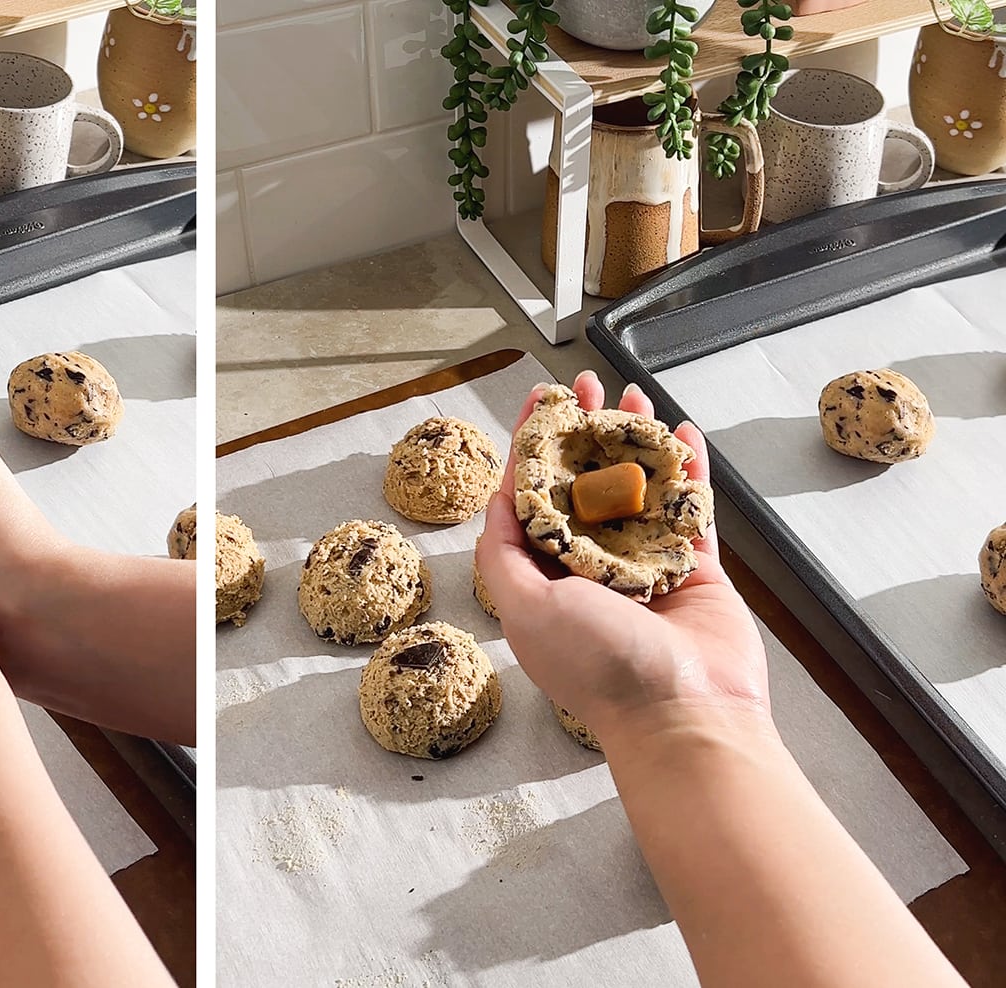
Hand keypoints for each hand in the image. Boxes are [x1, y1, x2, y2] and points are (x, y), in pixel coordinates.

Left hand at [475, 370, 770, 748]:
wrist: (683, 715)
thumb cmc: (599, 668)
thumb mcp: (525, 609)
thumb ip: (503, 556)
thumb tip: (495, 505)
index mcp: (542, 582)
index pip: (528, 500)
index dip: (530, 447)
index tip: (536, 402)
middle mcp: (590, 572)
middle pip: (584, 484)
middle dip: (583, 431)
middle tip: (587, 384)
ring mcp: (644, 568)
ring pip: (637, 488)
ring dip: (634, 438)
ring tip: (633, 394)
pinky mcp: (694, 570)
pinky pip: (690, 508)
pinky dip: (688, 469)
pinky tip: (683, 431)